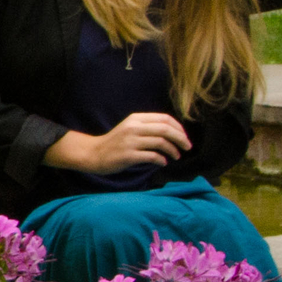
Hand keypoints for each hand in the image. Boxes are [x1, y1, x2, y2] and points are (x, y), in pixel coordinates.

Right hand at [43, 112, 190, 173]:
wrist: (93, 154)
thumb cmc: (114, 143)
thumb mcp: (130, 128)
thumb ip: (147, 127)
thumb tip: (172, 132)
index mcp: (136, 118)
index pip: (165, 118)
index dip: (179, 128)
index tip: (184, 137)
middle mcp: (134, 128)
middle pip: (165, 129)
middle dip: (181, 138)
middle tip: (187, 147)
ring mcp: (130, 141)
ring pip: (161, 142)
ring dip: (173, 150)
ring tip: (176, 156)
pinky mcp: (128, 156)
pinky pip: (152, 156)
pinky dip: (161, 160)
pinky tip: (163, 163)